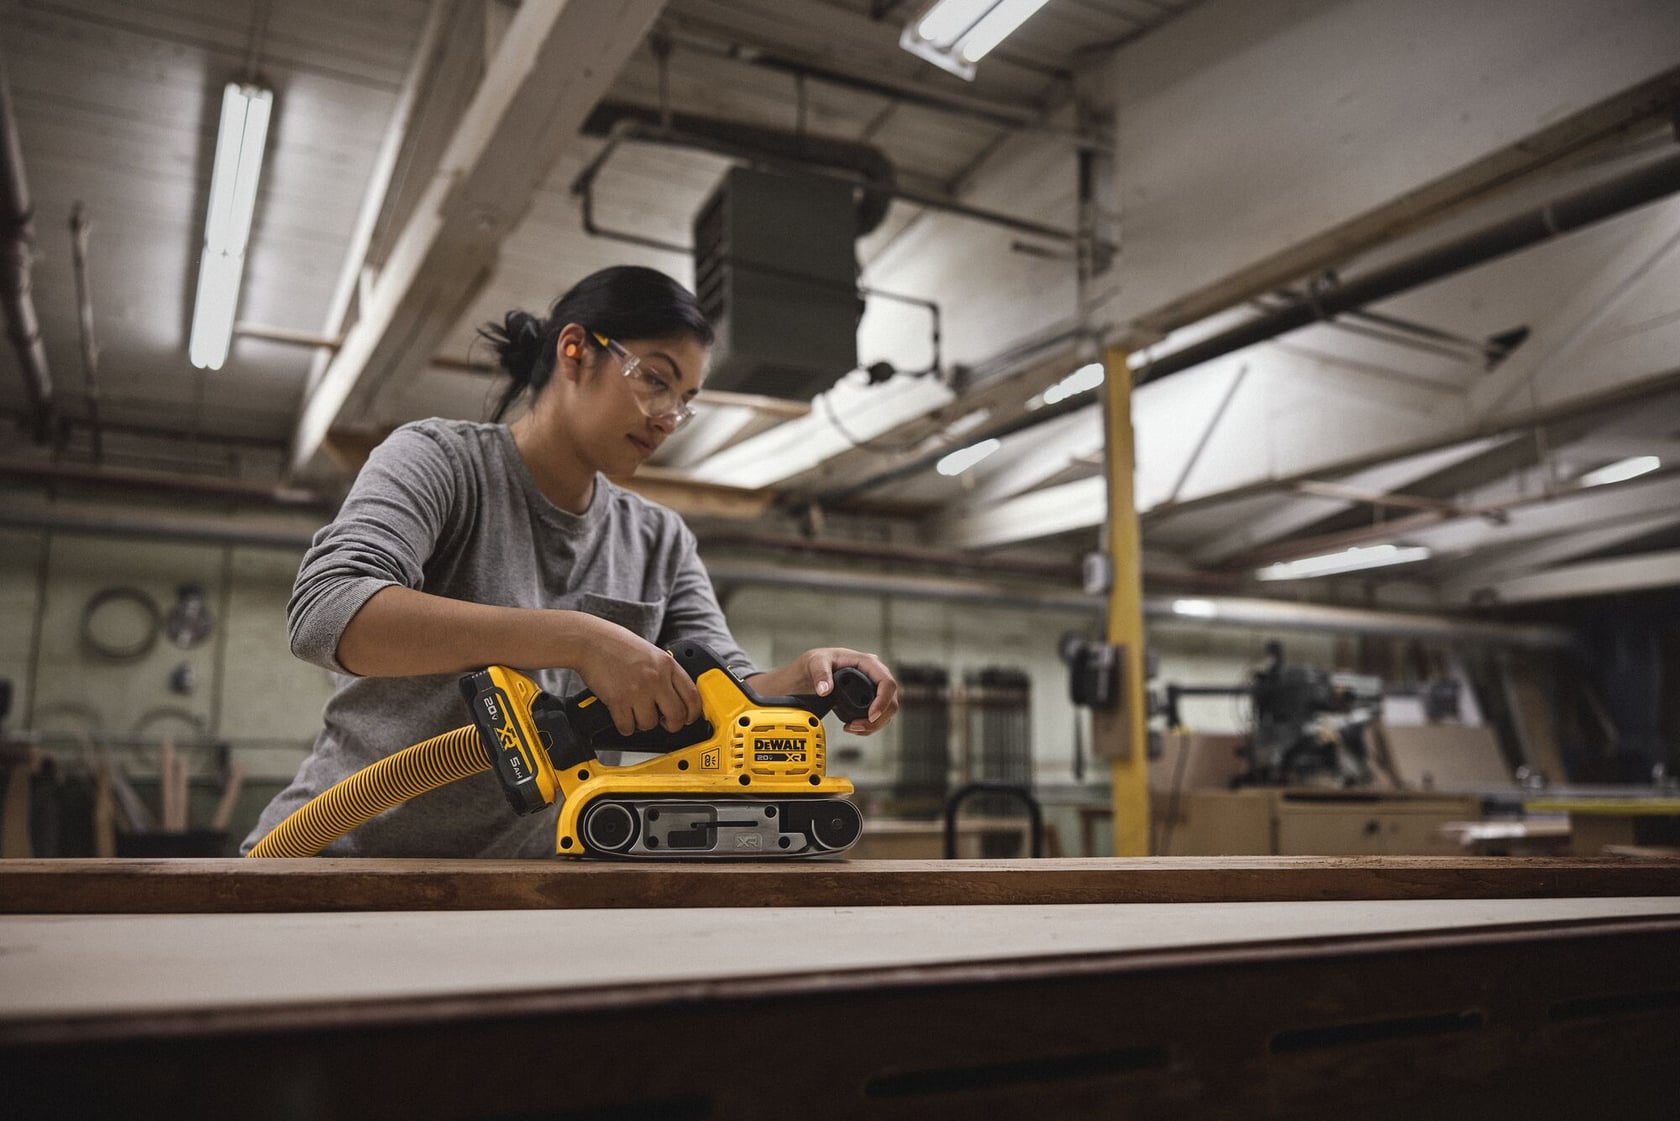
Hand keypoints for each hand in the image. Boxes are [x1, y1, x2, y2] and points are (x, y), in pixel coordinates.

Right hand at [571, 617, 701, 735]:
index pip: (692, 696)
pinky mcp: (618, 700)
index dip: (693, 713)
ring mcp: (637, 690)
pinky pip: (627, 727)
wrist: (590, 641)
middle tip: (665, 724)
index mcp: (667, 664)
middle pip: (677, 715)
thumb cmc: (617, 645)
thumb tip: (675, 696)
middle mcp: (656, 677)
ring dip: (643, 724)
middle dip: (672, 725)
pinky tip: (622, 716)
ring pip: (650, 724)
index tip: (688, 718)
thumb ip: (664, 672)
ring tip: (636, 713)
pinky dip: (625, 727)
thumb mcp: (651, 653)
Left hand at [778, 647, 899, 735]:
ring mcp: (873, 687)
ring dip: (874, 725)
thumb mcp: (816, 662)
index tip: (871, 716)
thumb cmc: (818, 661)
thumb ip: (820, 674)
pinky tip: (855, 727)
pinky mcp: (868, 699)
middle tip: (857, 726)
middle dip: (878, 719)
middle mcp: (874, 675)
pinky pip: (878, 715)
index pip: (887, 683)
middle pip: (891, 700)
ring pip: (887, 711)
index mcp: (867, 662)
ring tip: (852, 728)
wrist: (811, 670)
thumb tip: (825, 690)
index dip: (883, 701)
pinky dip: (870, 726)